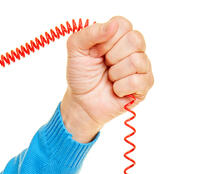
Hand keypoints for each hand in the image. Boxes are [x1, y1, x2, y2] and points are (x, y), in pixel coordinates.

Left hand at [61, 17, 153, 142]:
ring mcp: (141, 67)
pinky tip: (116, 90)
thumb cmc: (81, 75)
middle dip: (113, 56)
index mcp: (119, 36)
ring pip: (137, 61)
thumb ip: (91, 32)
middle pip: (135, 40)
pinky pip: (138, 81)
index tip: (96, 52)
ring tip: (110, 79)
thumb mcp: (76, 48)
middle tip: (105, 65)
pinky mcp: (144, 86)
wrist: (82, 102)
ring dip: (116, 73)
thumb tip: (112, 25)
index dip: (107, 40)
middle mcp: (134, 49)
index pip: (124, 25)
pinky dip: (121, 87)